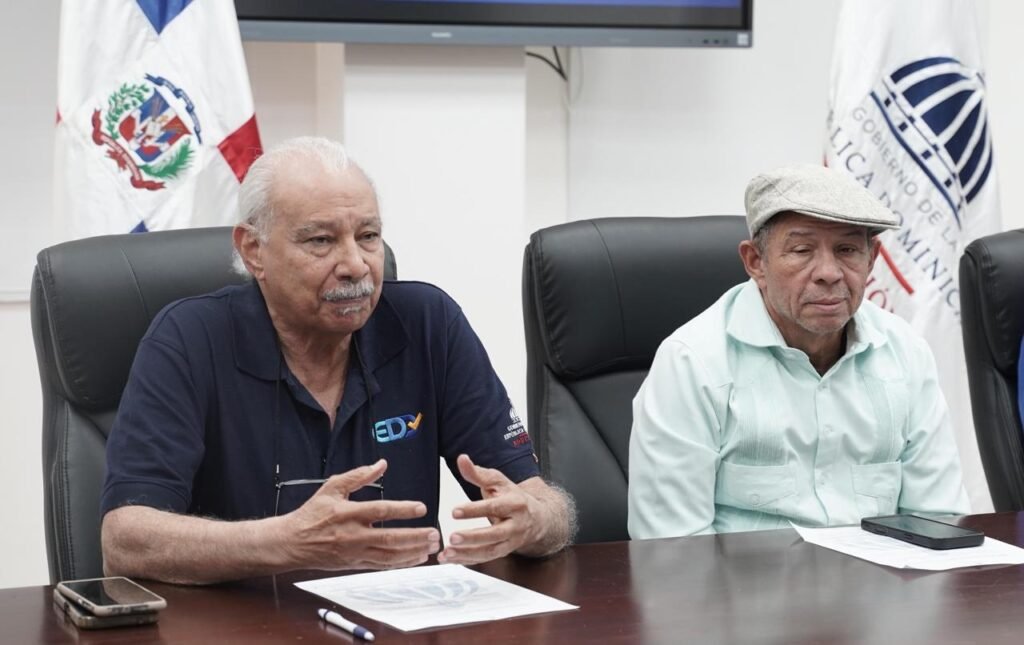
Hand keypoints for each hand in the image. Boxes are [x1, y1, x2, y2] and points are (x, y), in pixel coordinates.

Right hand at [278, 459, 440, 569]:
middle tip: (435, 533)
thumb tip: (381, 463)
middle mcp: (353, 535)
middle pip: (389, 537)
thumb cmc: (312, 513)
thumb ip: (358, 475)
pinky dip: (402, 563)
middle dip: (415, 537)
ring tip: (432, 546)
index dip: (402, 510)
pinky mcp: (355, 564)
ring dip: (413, 552)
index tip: (421, 508)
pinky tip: (417, 558)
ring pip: (389, 555)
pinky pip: (383, 565)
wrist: (292, 543)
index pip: (380, 511)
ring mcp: (354, 552)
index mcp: (347, 513)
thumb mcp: (332, 487)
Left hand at [437, 454, 550, 564]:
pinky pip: (486, 559)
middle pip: (494, 534)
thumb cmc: (514, 498)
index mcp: (515, 503)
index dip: (474, 510)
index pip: (494, 507)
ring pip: (490, 551)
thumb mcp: (499, 481)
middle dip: (472, 538)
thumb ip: (478, 473)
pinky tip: (451, 559)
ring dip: (468, 554)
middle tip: (452, 538)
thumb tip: (461, 459)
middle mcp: (516, 524)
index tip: (454, 511)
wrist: (538, 519)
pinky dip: (468, 561)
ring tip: (447, 553)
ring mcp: (511, 541)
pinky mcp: (505, 552)